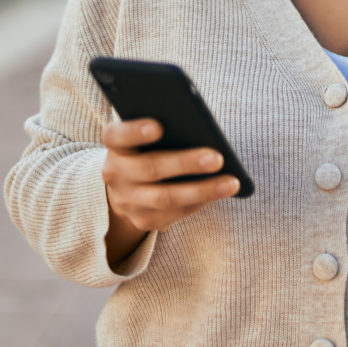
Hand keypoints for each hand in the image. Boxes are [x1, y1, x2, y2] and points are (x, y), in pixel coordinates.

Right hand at [101, 119, 238, 265]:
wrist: (131, 185)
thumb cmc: (152, 148)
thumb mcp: (150, 136)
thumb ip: (167, 128)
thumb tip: (202, 128)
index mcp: (117, 146)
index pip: (116, 136)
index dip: (135, 131)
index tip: (158, 126)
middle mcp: (115, 174)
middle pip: (150, 168)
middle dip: (186, 163)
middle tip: (218, 158)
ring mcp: (127, 201)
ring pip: (165, 198)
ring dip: (202, 190)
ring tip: (231, 183)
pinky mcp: (142, 220)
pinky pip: (175, 214)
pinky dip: (201, 202)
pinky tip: (221, 193)